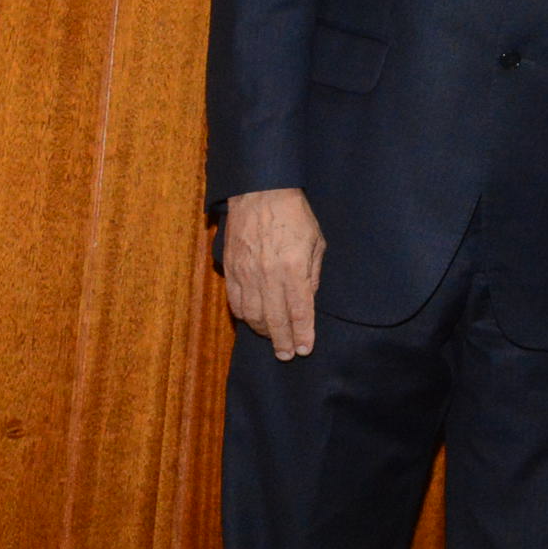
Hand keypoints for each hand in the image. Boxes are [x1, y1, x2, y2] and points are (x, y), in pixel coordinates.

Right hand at [223, 188, 325, 360]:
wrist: (260, 192)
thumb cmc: (294, 215)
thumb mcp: (316, 242)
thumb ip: (312, 274)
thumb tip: (307, 300)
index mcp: (293, 268)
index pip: (299, 311)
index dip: (302, 334)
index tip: (304, 349)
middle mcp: (268, 275)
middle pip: (274, 319)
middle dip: (282, 341)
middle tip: (287, 355)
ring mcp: (246, 273)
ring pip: (251, 314)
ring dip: (263, 331)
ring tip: (273, 339)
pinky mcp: (230, 269)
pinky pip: (235, 301)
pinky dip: (244, 316)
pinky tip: (252, 322)